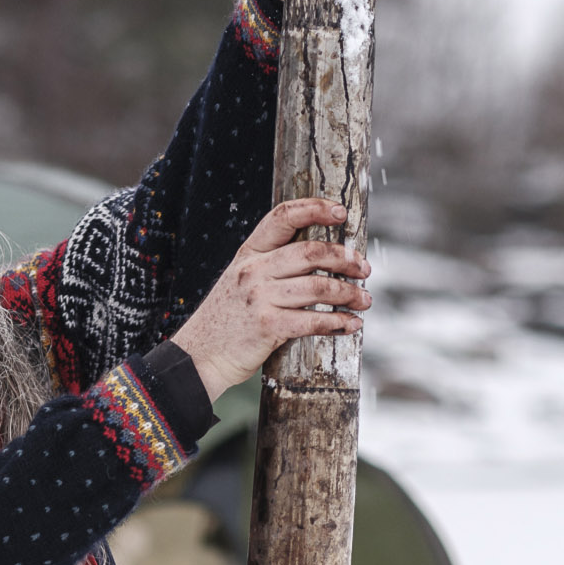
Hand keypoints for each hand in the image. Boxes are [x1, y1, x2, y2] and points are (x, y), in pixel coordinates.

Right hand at [170, 200, 372, 393]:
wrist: (199, 356)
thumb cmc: (226, 320)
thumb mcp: (240, 281)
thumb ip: (271, 266)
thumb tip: (322, 259)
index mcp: (248, 253)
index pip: (283, 217)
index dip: (315, 208)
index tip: (340, 213)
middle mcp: (253, 270)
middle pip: (311, 252)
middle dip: (346, 259)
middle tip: (364, 269)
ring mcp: (259, 297)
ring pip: (319, 287)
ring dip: (349, 293)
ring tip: (364, 300)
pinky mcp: (267, 325)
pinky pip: (314, 320)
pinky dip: (339, 322)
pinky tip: (351, 324)